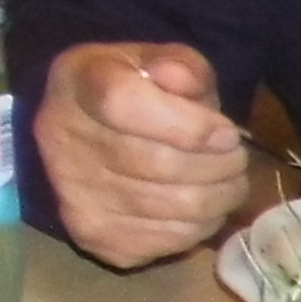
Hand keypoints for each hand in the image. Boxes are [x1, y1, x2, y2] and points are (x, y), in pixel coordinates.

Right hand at [27, 39, 252, 265]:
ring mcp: (75, 194)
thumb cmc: (129, 93)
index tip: (226, 133)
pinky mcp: (95, 236)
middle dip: (220, 165)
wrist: (78, 138)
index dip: (188, 124)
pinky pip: (171, 238)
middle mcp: (63, 141)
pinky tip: (199, 204)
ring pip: (174, 207)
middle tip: (237, 158)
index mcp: (77, 84)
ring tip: (227, 181)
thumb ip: (180, 67)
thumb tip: (186, 86)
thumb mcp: (156, 63)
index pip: (124, 104)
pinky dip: (201, 225)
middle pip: (159, 164)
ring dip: (220, 197)